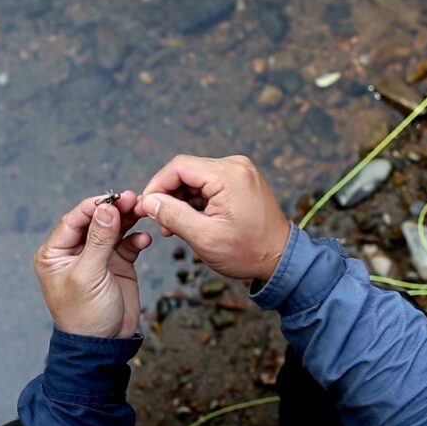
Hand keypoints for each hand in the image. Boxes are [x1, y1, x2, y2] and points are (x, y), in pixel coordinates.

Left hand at [34, 192, 151, 337]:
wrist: (105, 343)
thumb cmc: (85, 315)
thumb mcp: (88, 275)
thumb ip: (98, 240)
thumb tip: (106, 209)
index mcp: (55, 253)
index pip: (74, 220)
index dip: (94, 206)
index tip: (113, 197)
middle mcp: (75, 251)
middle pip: (96, 220)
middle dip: (114, 209)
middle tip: (133, 198)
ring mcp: (98, 257)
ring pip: (114, 228)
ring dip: (128, 219)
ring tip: (142, 211)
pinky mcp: (117, 264)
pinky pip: (128, 243)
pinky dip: (136, 239)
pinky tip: (144, 239)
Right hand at [134, 155, 289, 280]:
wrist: (281, 259)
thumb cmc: (249, 251)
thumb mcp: (205, 238)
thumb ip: (173, 215)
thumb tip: (148, 202)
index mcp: (228, 175)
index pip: (179, 167)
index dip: (156, 185)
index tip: (145, 207)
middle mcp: (235, 166)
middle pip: (186, 171)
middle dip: (168, 195)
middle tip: (158, 221)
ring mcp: (240, 172)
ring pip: (196, 178)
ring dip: (180, 200)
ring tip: (172, 227)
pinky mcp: (240, 181)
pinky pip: (209, 184)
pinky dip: (195, 201)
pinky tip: (188, 221)